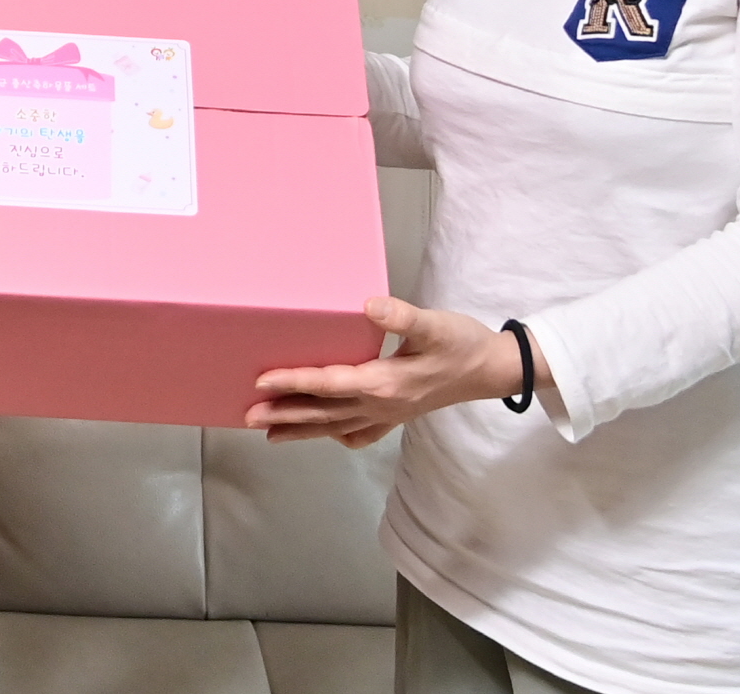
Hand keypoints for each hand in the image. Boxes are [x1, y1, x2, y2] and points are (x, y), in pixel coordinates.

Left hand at [246, 297, 549, 447]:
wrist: (492, 370)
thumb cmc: (463, 344)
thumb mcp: (435, 324)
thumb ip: (401, 316)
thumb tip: (368, 305)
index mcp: (384, 382)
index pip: (328, 383)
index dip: (294, 382)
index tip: (262, 381)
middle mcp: (381, 404)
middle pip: (323, 412)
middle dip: (284, 414)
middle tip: (246, 416)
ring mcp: (388, 414)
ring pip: (336, 426)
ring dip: (302, 429)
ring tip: (269, 433)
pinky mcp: (397, 414)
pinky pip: (360, 432)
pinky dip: (337, 435)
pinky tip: (327, 434)